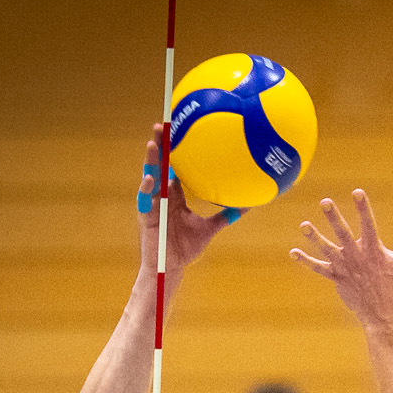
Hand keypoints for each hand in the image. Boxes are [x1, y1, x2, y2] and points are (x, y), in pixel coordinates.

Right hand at [138, 129, 230, 274]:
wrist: (172, 267)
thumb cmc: (186, 248)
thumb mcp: (209, 229)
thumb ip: (225, 216)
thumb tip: (247, 207)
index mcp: (174, 197)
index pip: (174, 168)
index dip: (175, 151)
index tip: (178, 131)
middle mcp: (162, 196)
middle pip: (160, 166)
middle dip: (160, 146)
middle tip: (162, 125)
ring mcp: (152, 205)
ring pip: (150, 177)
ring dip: (150, 161)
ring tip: (152, 143)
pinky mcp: (146, 216)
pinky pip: (145, 200)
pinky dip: (147, 189)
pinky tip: (152, 179)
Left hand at [291, 189, 392, 335]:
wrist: (384, 315)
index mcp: (374, 250)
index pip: (368, 224)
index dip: (363, 207)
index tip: (357, 191)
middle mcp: (357, 257)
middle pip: (343, 233)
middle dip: (334, 217)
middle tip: (325, 202)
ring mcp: (345, 268)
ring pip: (327, 249)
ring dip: (314, 237)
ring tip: (304, 224)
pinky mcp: (337, 279)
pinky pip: (318, 268)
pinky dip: (306, 261)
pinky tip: (293, 252)